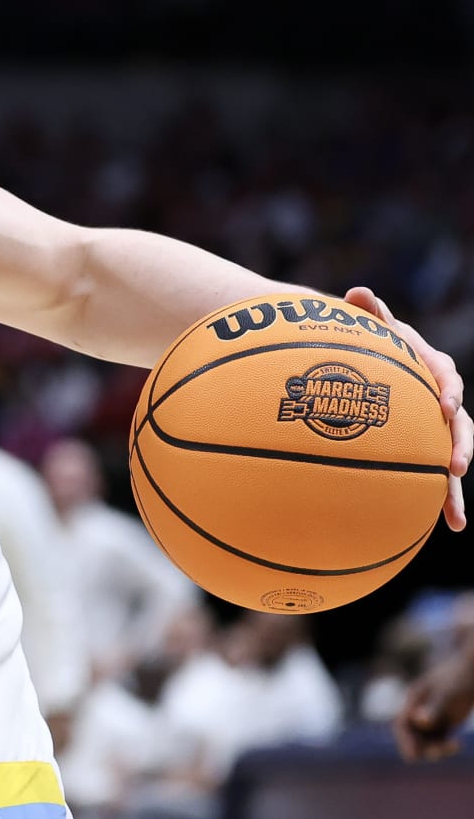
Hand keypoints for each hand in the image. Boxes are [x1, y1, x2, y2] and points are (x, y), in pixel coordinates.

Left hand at [343, 287, 469, 529]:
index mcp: (430, 368)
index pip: (445, 376)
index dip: (448, 389)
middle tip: (455, 466)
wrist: (368, 363)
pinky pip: (432, 478)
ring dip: (453, 488)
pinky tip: (446, 527)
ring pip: (451, 458)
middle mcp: (438, 401)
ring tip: (454, 517)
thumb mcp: (370, 329)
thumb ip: (368, 314)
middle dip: (461, 446)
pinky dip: (440, 501)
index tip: (445, 404)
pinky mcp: (422, 449)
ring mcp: (433, 429)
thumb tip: (358, 292)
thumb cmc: (368, 344)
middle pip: (459, 425)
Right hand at [393, 647, 473, 760]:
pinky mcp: (446, 720)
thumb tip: (418, 721)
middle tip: (437, 754)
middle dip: (422, 747)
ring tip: (455, 747)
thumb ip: (433, 709)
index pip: (402, 724)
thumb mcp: (447, 694)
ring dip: (436, 747)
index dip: (404, 741)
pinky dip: (446, 745)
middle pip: (413, 735)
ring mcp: (433, 715)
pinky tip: (457, 745)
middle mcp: (420, 709)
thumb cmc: (460, 678)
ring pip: (427, 739)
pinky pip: (440, 738)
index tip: (412, 757)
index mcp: (414, 700)